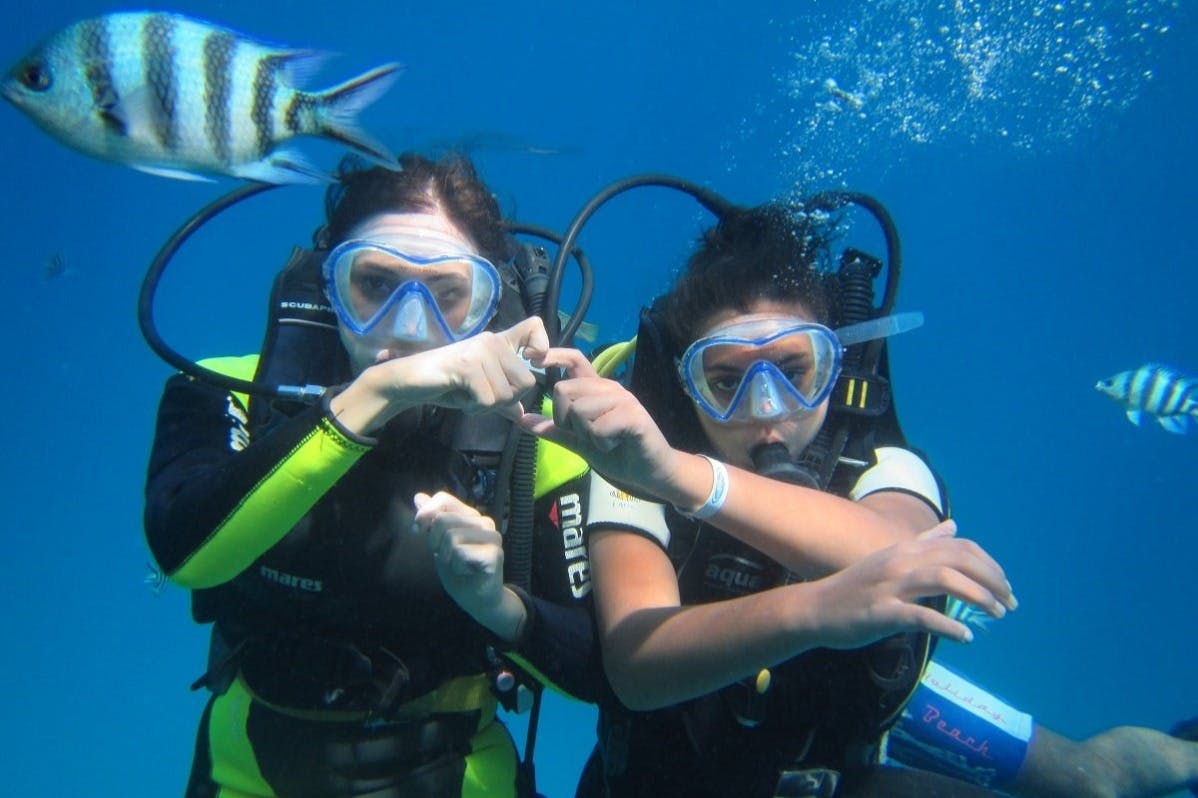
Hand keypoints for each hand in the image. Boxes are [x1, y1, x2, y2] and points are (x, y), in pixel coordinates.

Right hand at [384, 316, 548, 418]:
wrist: (408, 382)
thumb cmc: (445, 385)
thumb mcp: (479, 393)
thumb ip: (501, 401)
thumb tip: (521, 414)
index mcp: (499, 342)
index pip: (535, 326)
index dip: (542, 347)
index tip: (529, 361)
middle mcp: (493, 341)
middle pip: (527, 382)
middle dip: (506, 400)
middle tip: (480, 396)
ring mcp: (480, 351)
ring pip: (507, 396)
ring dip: (485, 406)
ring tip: (465, 394)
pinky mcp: (467, 366)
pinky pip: (487, 400)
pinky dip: (473, 408)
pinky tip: (458, 396)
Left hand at [412, 491, 525, 640]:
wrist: (477, 600)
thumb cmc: (459, 571)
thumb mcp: (438, 544)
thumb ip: (431, 520)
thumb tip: (418, 496)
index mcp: (470, 516)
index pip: (443, 498)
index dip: (425, 514)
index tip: (418, 532)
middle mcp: (484, 522)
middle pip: (442, 520)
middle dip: (435, 543)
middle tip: (446, 558)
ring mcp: (492, 537)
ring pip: (451, 537)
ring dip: (446, 558)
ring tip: (458, 566)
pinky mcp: (494, 553)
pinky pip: (460, 553)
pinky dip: (457, 567)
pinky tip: (468, 572)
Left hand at [518, 348, 676, 494]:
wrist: (651, 472)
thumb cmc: (618, 454)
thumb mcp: (579, 442)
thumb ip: (553, 430)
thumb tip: (522, 419)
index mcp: (596, 389)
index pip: (574, 360)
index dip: (553, 355)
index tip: (531, 358)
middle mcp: (609, 388)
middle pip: (564, 390)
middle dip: (565, 419)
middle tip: (585, 434)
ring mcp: (623, 400)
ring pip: (579, 410)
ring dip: (586, 434)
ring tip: (605, 440)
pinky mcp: (633, 416)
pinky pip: (598, 428)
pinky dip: (602, 443)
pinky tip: (616, 445)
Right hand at [802, 520, 1016, 647]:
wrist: (816, 609)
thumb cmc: (856, 588)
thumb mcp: (891, 559)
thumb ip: (924, 543)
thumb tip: (954, 527)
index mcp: (906, 550)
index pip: (960, 547)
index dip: (989, 565)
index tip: (1005, 586)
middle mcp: (901, 561)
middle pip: (958, 560)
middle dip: (992, 580)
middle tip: (1010, 604)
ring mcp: (891, 586)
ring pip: (945, 580)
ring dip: (978, 597)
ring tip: (997, 615)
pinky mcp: (882, 613)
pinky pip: (921, 616)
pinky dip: (948, 626)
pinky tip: (965, 637)